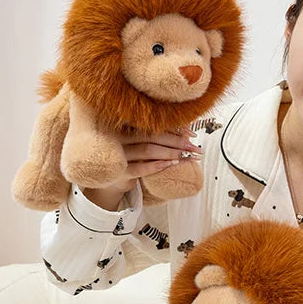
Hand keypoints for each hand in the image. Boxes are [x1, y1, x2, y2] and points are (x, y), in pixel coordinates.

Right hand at [82, 126, 202, 210]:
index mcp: (123, 125)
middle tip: (195, 148)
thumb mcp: (137, 143)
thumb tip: (187, 132)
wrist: (107, 179)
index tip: (192, 133)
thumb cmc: (128, 157)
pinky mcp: (118, 171)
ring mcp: (117, 154)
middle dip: (177, 142)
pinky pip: (140, 168)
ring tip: (187, 156)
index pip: (152, 124)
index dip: (174, 128)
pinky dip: (158, 165)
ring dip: (171, 153)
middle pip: (152, 136)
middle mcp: (118, 136)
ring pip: (148, 150)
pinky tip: (171, 165)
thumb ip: (155, 135)